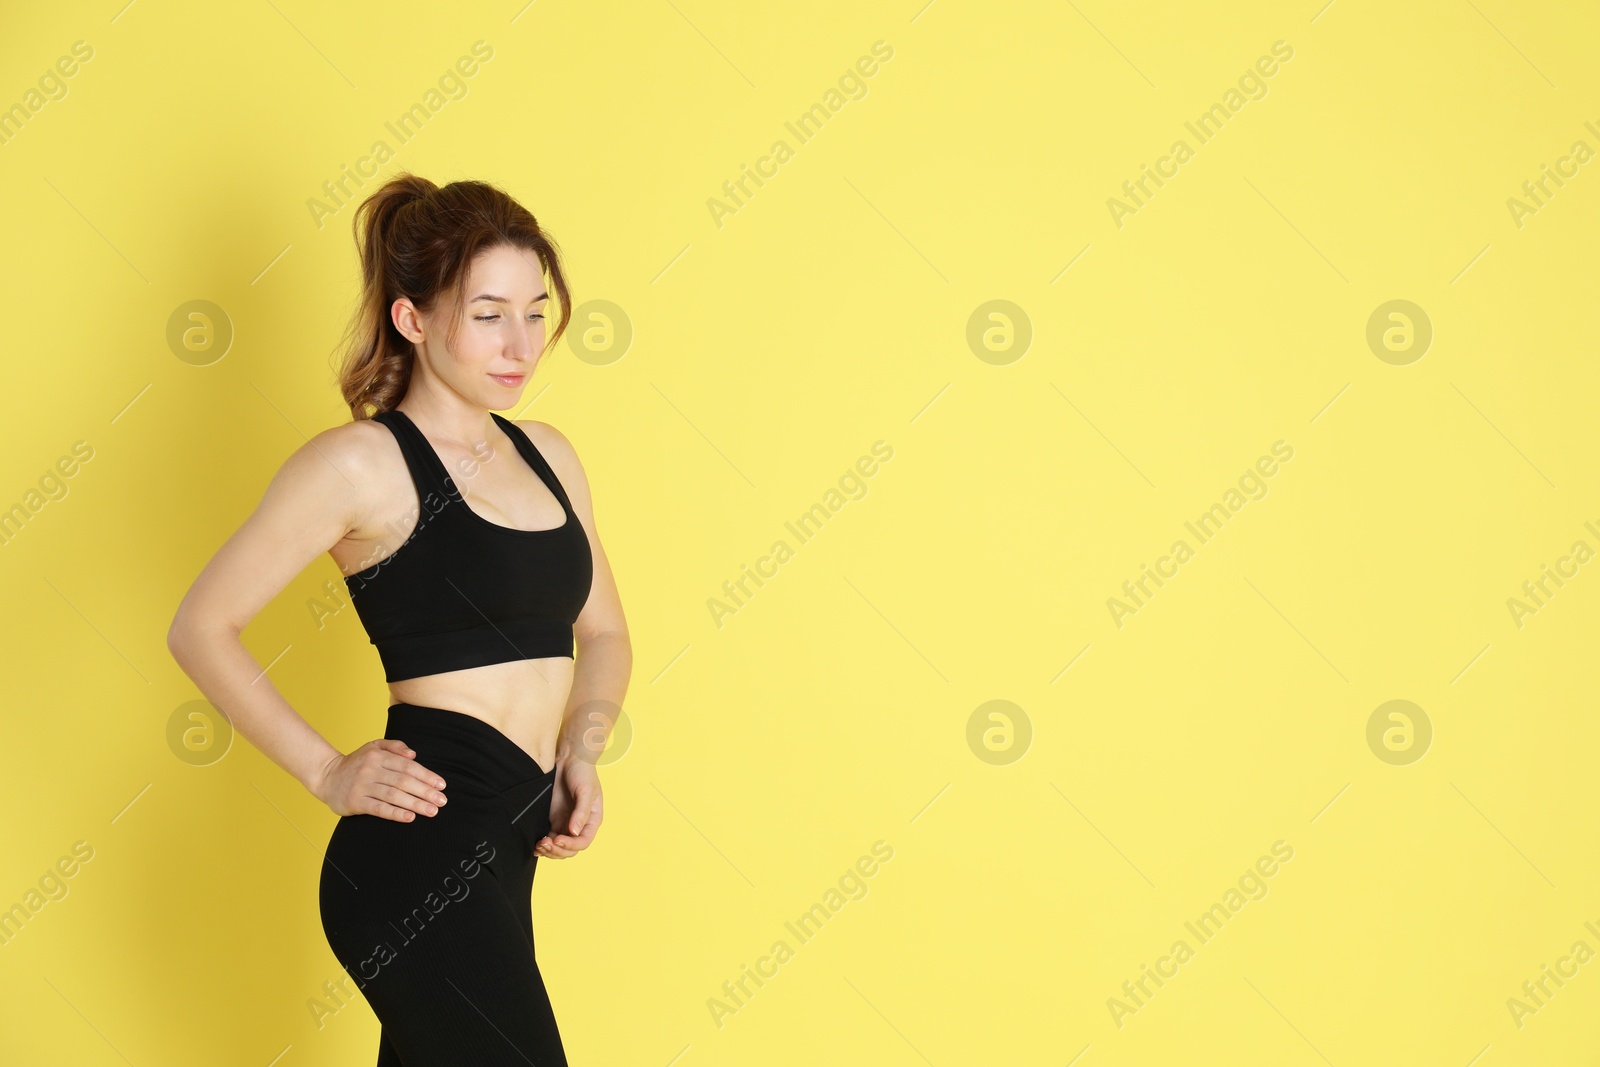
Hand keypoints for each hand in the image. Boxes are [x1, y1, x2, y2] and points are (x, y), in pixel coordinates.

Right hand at [311, 739, 448, 821]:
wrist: (326, 776)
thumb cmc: (357, 762)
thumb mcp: (373, 747)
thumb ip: (395, 746)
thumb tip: (414, 754)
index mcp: (378, 756)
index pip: (407, 766)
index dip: (426, 776)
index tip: (441, 785)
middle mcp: (371, 770)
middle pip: (403, 781)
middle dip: (425, 792)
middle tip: (442, 801)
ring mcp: (362, 786)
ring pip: (394, 795)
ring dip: (415, 804)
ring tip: (432, 811)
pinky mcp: (355, 802)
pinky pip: (378, 808)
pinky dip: (395, 813)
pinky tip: (410, 817)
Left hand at [536, 758, 601, 857]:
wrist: (569, 758)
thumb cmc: (583, 772)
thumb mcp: (586, 790)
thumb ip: (581, 812)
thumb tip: (574, 832)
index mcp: (592, 820)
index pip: (583, 842)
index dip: (571, 845)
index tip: (558, 840)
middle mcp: (580, 825)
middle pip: (570, 849)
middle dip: (558, 850)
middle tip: (545, 843)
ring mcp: (566, 823)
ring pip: (559, 847)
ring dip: (549, 851)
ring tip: (539, 845)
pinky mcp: (554, 820)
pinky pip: (549, 839)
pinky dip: (543, 845)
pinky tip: (535, 845)